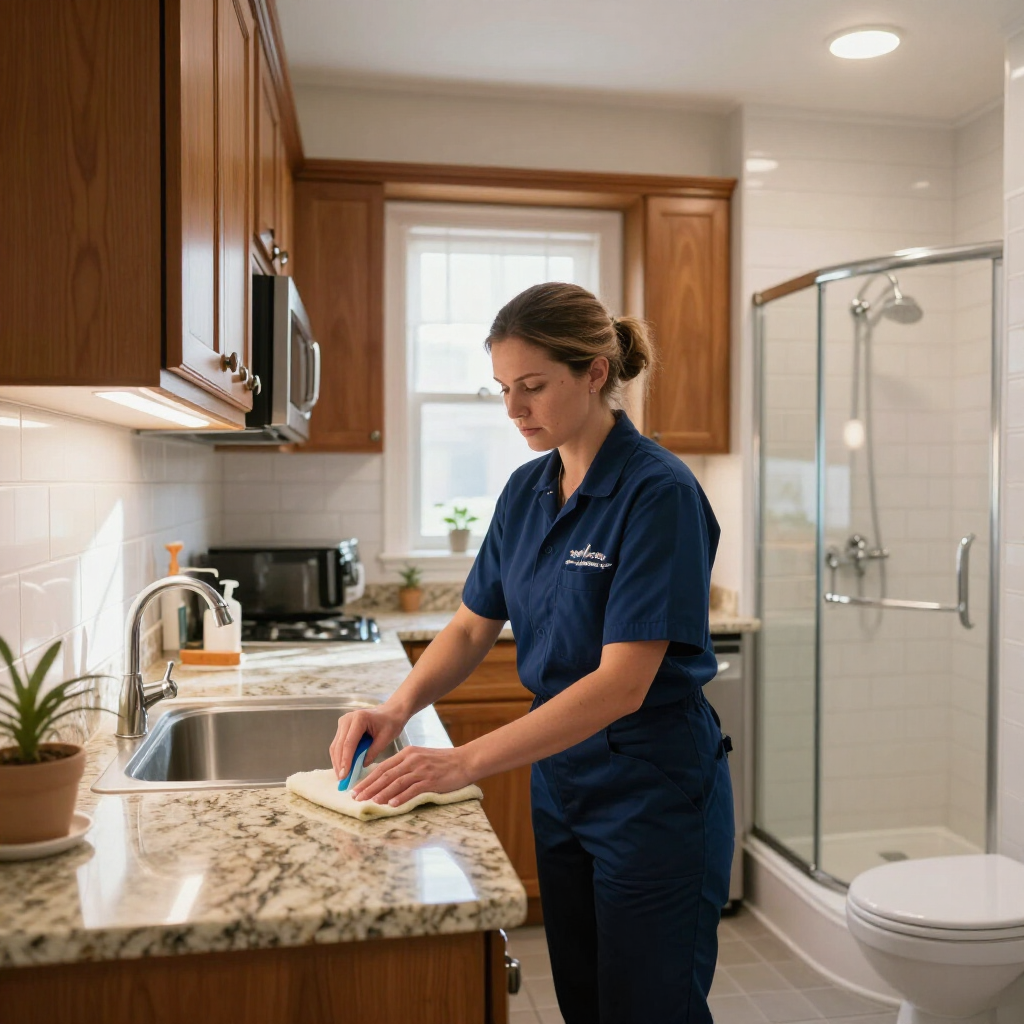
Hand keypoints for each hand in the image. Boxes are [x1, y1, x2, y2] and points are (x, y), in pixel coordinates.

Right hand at [329, 704, 406, 780]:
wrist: (391, 711)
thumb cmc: (391, 723)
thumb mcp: (385, 738)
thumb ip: (372, 752)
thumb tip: (360, 766)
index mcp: (359, 719)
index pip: (349, 743)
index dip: (346, 760)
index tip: (344, 775)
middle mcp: (347, 719)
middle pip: (339, 745)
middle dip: (339, 764)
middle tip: (341, 780)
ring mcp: (343, 722)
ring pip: (335, 746)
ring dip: (337, 762)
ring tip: (341, 777)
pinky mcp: (342, 727)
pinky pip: (338, 744)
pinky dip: (339, 756)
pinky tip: (342, 767)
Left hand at [352, 745, 472, 806]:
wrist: (465, 760)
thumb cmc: (442, 761)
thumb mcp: (420, 757)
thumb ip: (404, 765)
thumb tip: (386, 779)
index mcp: (407, 753)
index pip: (382, 767)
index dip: (367, 779)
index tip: (356, 789)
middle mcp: (412, 760)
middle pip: (385, 775)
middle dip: (369, 787)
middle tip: (356, 798)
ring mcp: (421, 770)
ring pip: (396, 782)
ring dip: (382, 793)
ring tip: (370, 802)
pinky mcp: (431, 780)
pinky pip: (412, 790)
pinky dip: (401, 797)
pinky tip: (392, 804)